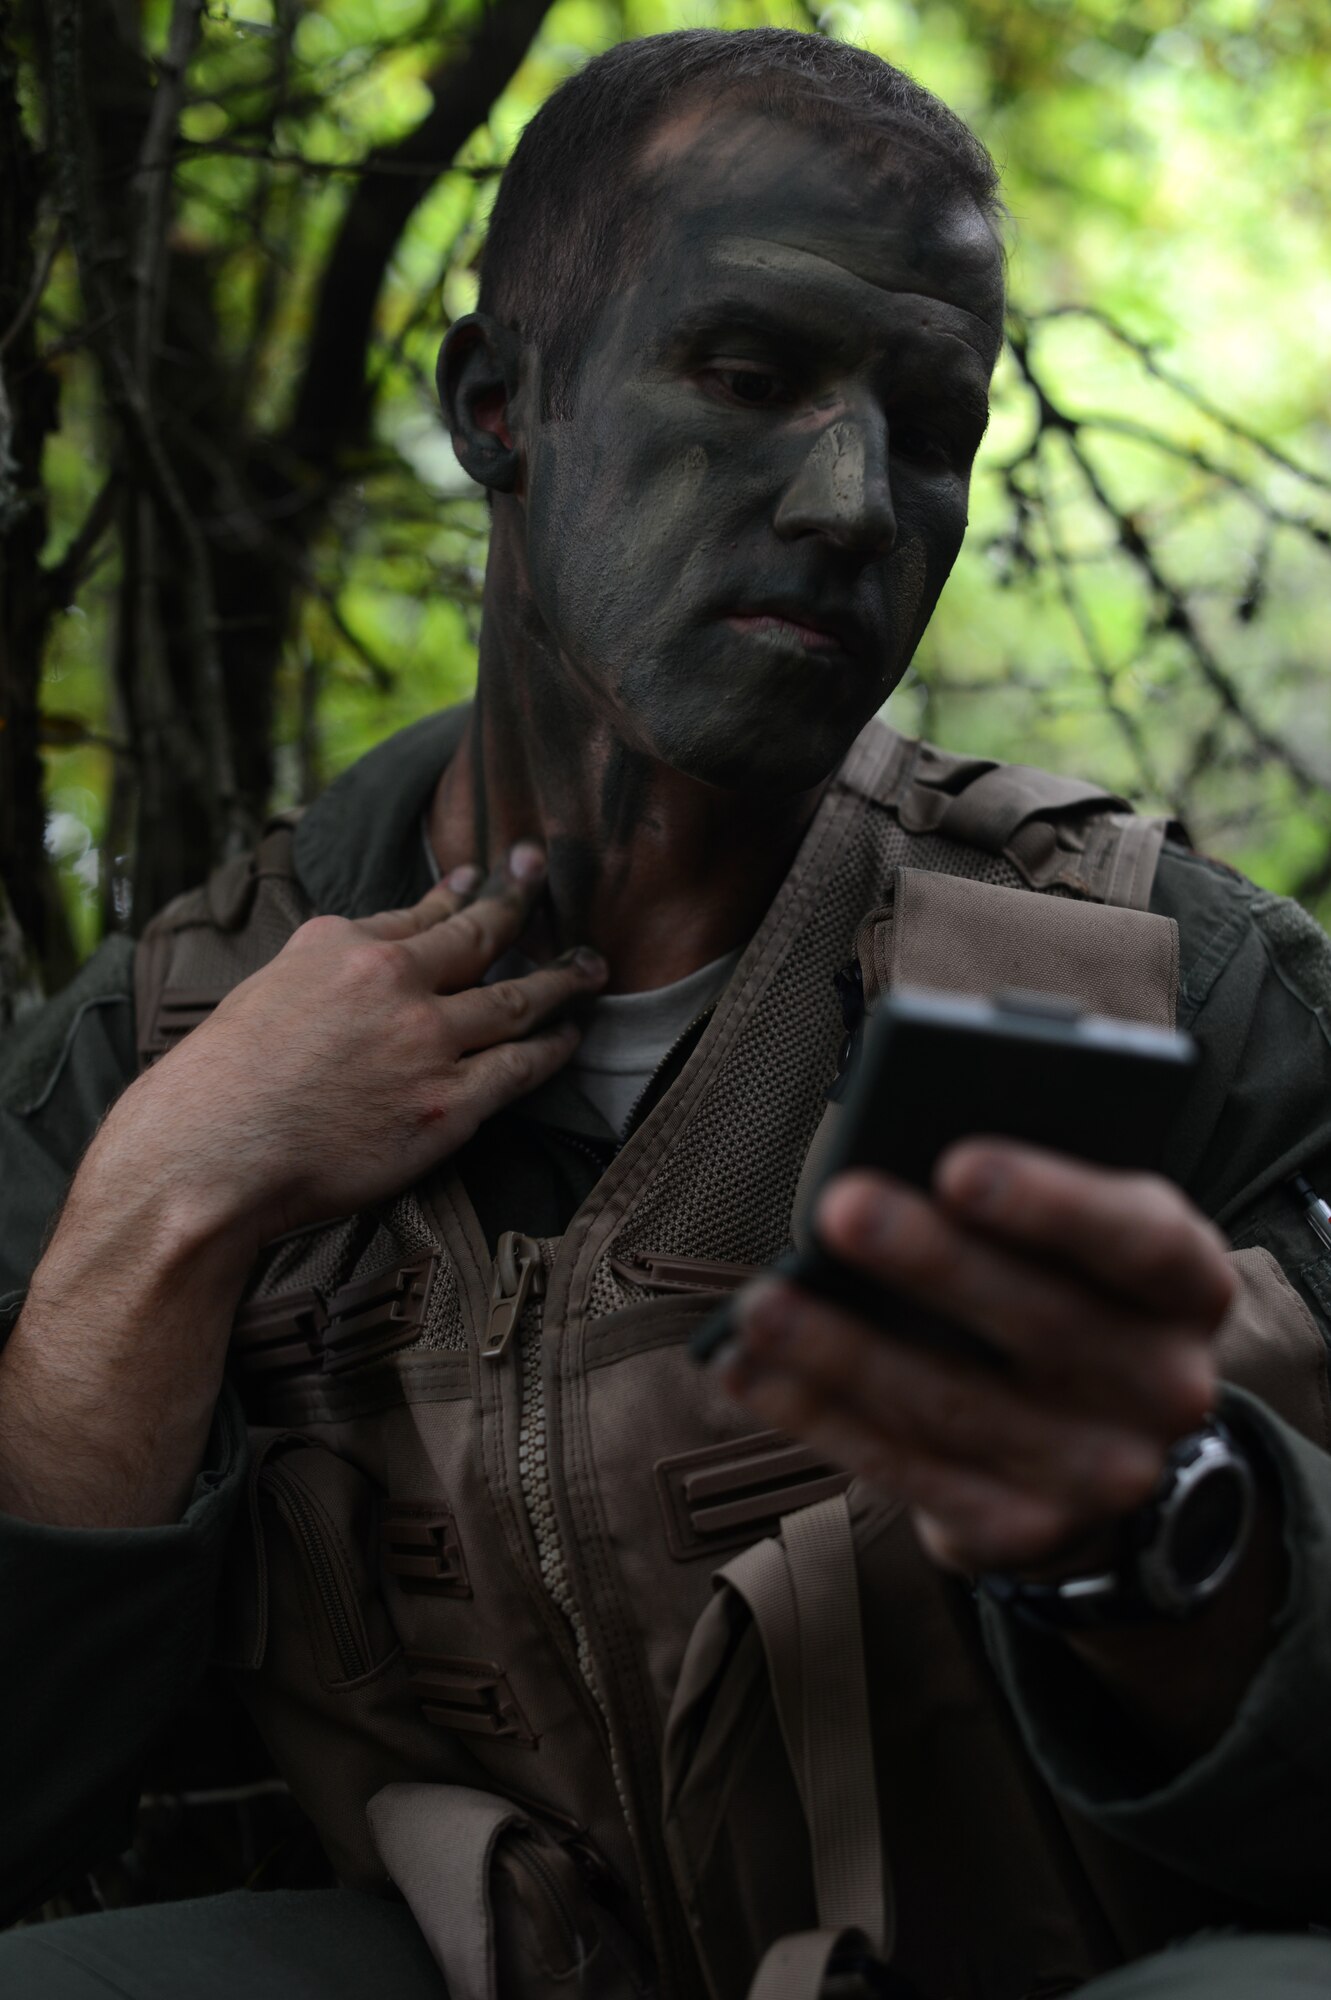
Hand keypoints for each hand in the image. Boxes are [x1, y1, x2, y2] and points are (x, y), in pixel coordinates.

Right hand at [98, 843, 606, 1252]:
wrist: (215, 1151)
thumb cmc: (223, 1080)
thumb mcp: (268, 986)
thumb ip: (327, 958)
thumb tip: (371, 936)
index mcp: (345, 946)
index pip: (423, 912)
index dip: (462, 893)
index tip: (487, 877)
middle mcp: (396, 983)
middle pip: (482, 937)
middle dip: (524, 904)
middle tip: (549, 881)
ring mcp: (428, 1043)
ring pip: (518, 1000)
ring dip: (563, 979)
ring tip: (591, 967)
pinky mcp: (448, 1106)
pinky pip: (519, 1069)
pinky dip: (552, 1050)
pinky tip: (569, 1037)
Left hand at [722, 1142, 1235, 1574]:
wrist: (1096, 1440)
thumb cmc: (1062, 1287)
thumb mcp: (1076, 1232)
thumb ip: (1020, 1194)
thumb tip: (898, 1153)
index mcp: (1189, 1286)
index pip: (1139, 1240)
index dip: (1053, 1202)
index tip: (957, 1163)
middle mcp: (1165, 1389)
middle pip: (1043, 1324)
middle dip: (931, 1262)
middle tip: (838, 1208)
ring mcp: (1098, 1475)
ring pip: (955, 1406)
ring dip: (842, 1351)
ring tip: (760, 1304)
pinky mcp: (1020, 1531)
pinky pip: (905, 1469)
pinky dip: (818, 1416)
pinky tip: (750, 1371)